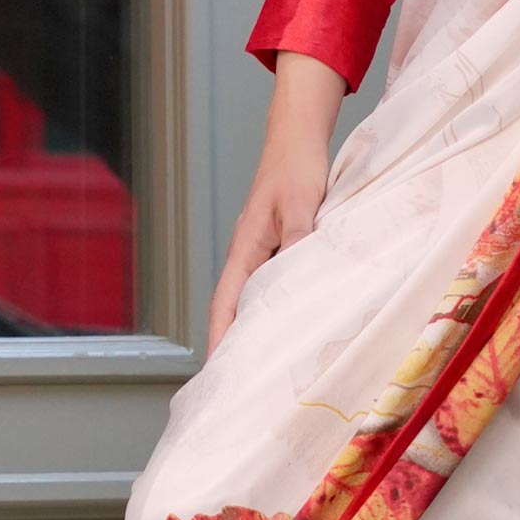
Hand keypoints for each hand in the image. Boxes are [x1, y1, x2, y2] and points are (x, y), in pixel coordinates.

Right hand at [206, 51, 344, 355]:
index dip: (220, 339)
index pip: (225, 304)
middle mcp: (249, 254)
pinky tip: (290, 322)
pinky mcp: (279, 244)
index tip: (219, 372)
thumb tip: (297, 281)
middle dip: (233, 344)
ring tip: (264, 365)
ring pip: (253, 299)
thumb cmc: (297, 167)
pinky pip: (272, 284)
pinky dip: (275, 307)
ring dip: (254, 329)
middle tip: (242, 383)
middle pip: (234, 309)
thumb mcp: (301, 205)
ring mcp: (262, 250)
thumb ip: (297, 240)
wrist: (298, 137)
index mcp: (245, 248)